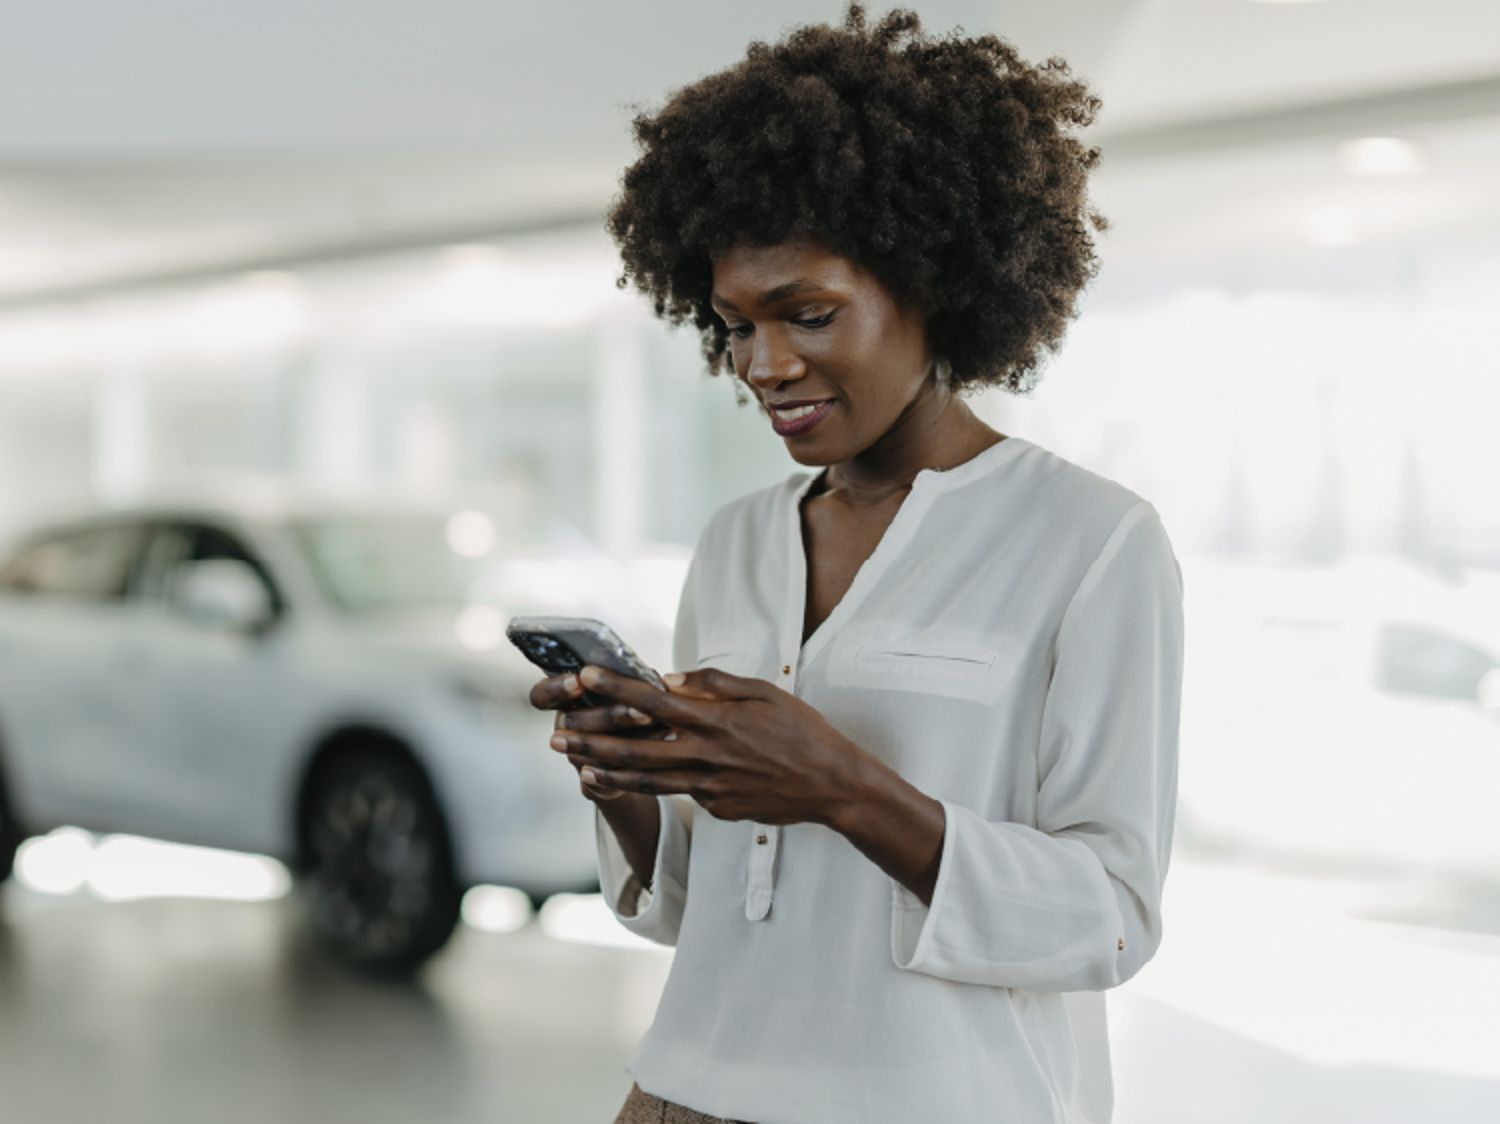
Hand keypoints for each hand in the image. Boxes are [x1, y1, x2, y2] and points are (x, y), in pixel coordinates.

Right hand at [527, 671, 659, 801]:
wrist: (638, 756)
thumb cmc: (628, 710)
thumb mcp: (626, 689)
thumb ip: (628, 680)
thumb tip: (646, 673)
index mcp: (566, 702)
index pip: (543, 695)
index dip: (556, 688)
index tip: (578, 680)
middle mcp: (566, 729)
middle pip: (573, 722)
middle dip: (609, 714)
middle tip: (638, 708)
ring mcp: (578, 756)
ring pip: (593, 750)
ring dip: (626, 736)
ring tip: (654, 722)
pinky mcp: (594, 782)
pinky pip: (609, 775)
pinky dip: (639, 758)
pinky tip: (662, 744)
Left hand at [547, 664, 867, 824]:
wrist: (832, 785)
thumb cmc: (801, 731)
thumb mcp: (763, 692)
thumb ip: (715, 684)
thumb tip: (672, 678)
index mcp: (717, 721)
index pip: (654, 701)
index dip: (615, 688)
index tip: (585, 677)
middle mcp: (706, 756)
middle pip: (635, 750)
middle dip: (591, 743)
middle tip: (557, 738)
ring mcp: (709, 787)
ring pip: (646, 781)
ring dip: (606, 772)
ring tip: (576, 766)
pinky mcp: (716, 808)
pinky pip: (681, 793)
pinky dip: (652, 787)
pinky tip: (629, 781)